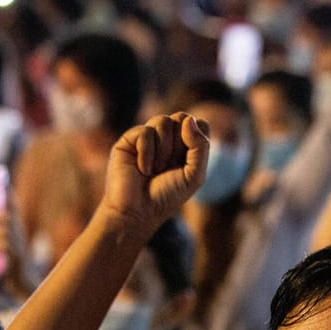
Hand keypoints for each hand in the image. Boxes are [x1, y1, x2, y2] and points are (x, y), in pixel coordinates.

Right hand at [101, 113, 208, 232]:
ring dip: (163, 151)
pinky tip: (142, 169)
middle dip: (179, 146)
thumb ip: (200, 146)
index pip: (201, 124)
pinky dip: (147, 154)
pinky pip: (145, 132)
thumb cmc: (167, 196)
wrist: (138, 211)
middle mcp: (167, 137)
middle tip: (168, 168)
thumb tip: (189, 119)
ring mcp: (148, 136)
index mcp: (186, 144)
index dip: (197, 140)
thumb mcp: (195, 175)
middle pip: (182, 117)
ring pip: (164, 121)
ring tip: (155, 170)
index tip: (188, 163)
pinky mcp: (129, 139)